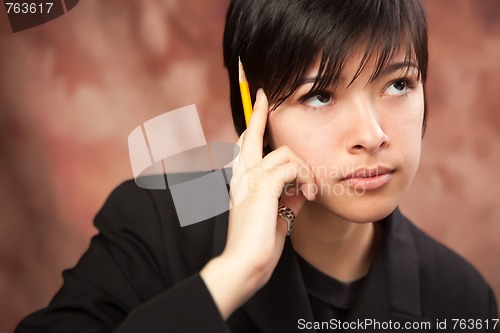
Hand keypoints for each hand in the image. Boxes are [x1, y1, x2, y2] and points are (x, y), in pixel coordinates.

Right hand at [201, 89, 315, 318]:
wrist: (246, 264)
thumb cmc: (261, 243)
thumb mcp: (278, 214)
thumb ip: (288, 195)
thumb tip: (302, 185)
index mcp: (242, 182)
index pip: (246, 146)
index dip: (253, 124)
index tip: (259, 103)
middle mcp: (241, 176)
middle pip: (250, 135)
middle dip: (258, 112)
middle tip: (261, 92)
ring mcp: (249, 179)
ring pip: (284, 152)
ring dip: (304, 170)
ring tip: (309, 192)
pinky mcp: (261, 186)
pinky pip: (291, 166)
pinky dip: (305, 179)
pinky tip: (307, 195)